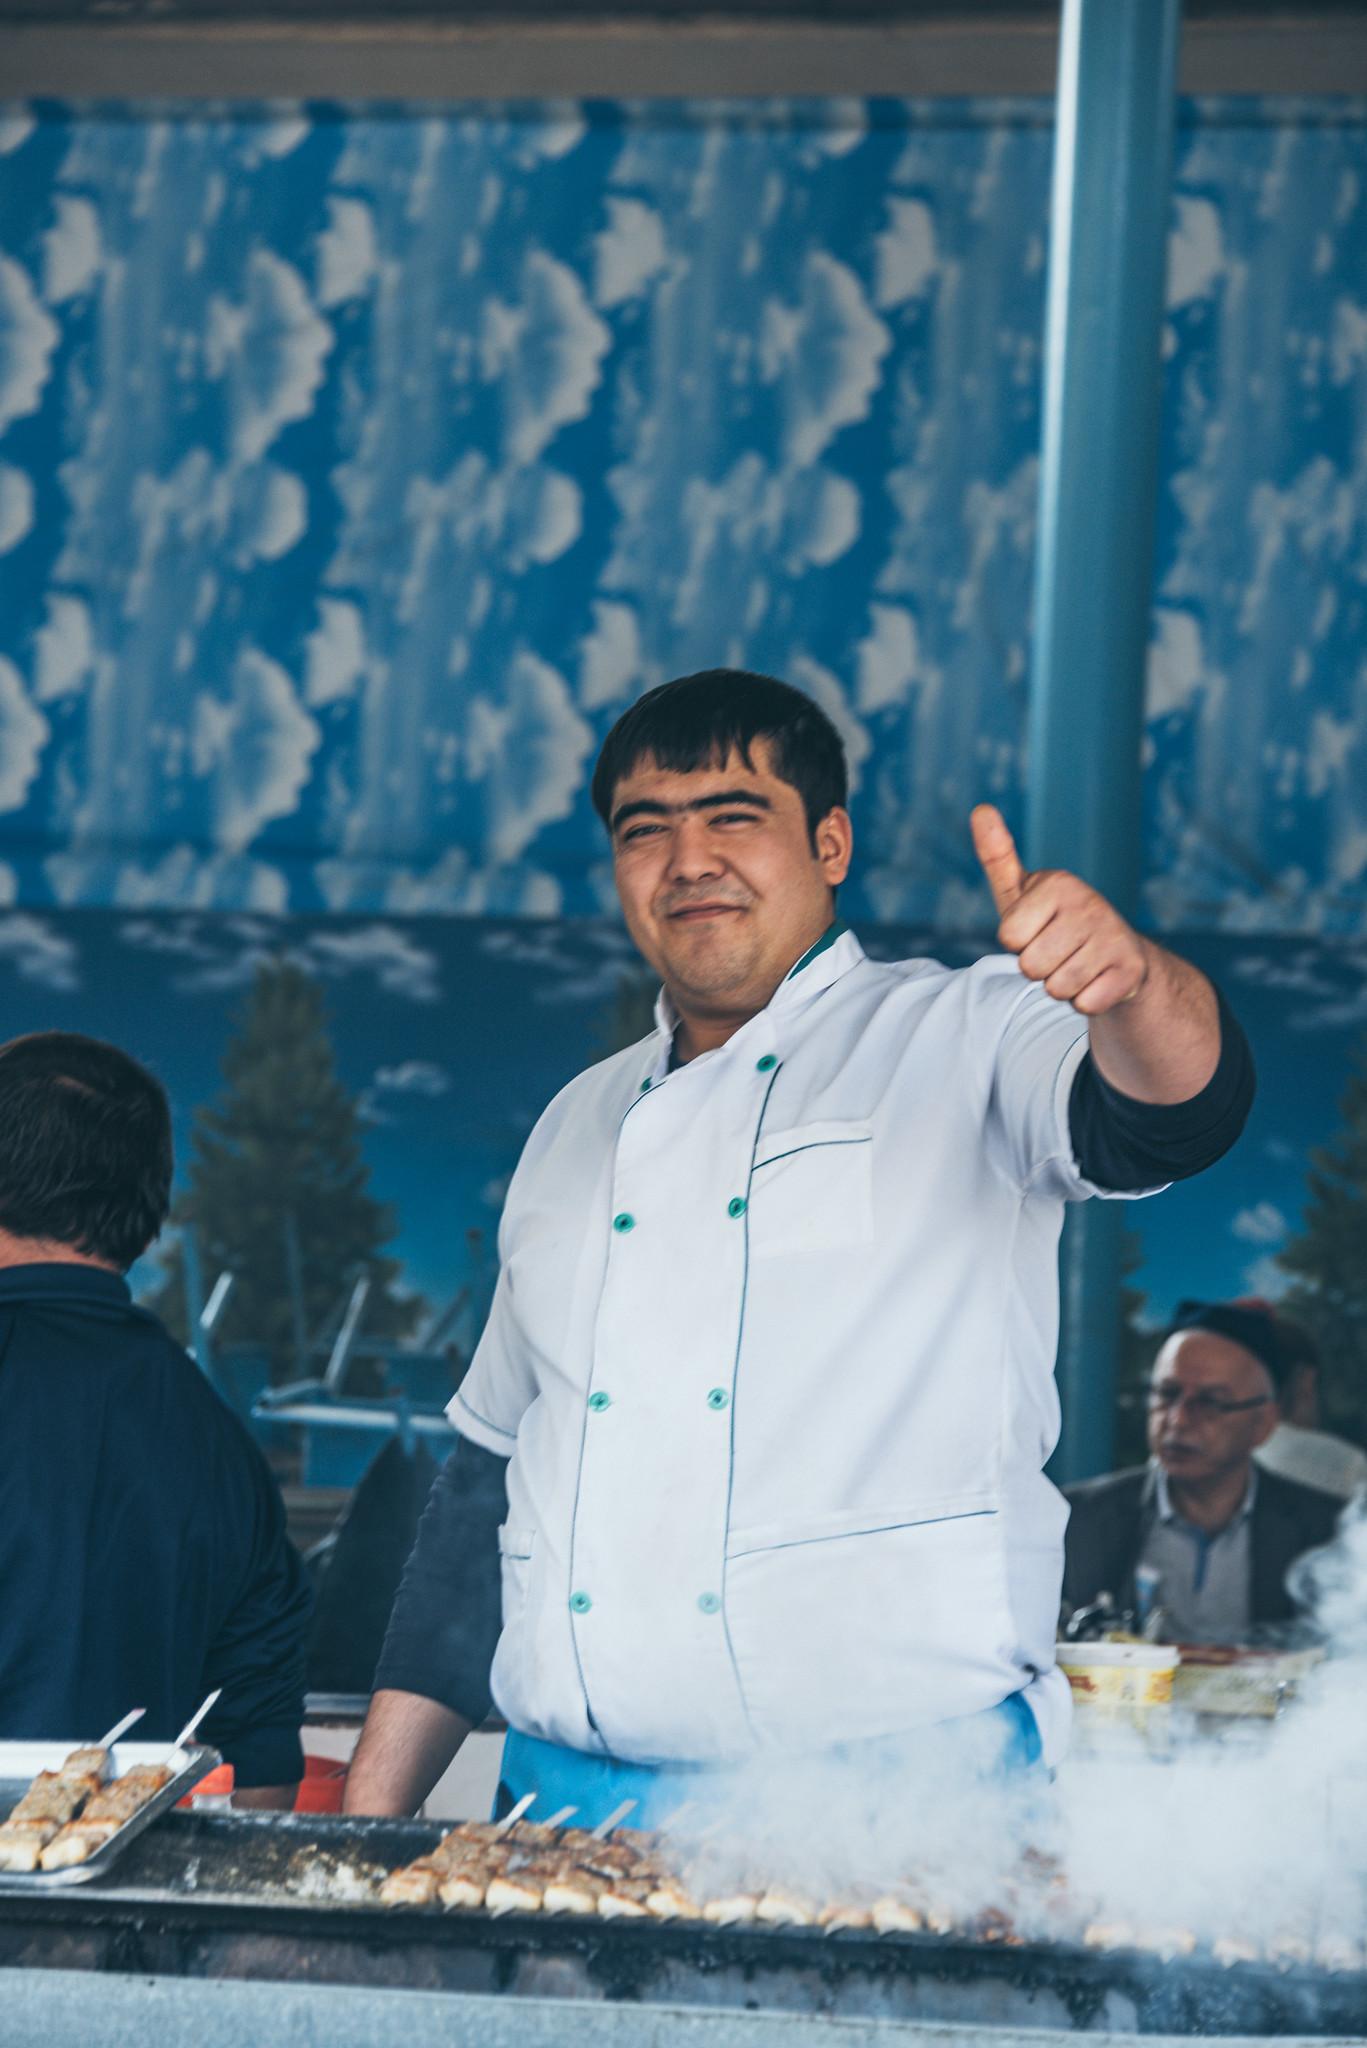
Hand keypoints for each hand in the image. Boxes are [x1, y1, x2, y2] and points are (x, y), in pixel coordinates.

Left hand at [970, 804, 1149, 1015]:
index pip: (1008, 937)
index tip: (1037, 930)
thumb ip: (997, 856)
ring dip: (1061, 985)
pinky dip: (1084, 1001)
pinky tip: (1097, 981)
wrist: (1118, 956)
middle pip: (1029, 966)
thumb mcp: (1022, 892)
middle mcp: (1090, 904)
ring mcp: (1113, 937)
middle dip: (1038, 969)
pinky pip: (1083, 1004)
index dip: (1018, 943)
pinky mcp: (1131, 970)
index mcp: (1059, 883)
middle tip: (1059, 952)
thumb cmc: (1055, 922)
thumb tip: (980, 809)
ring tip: (1077, 964)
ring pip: (1056, 988)